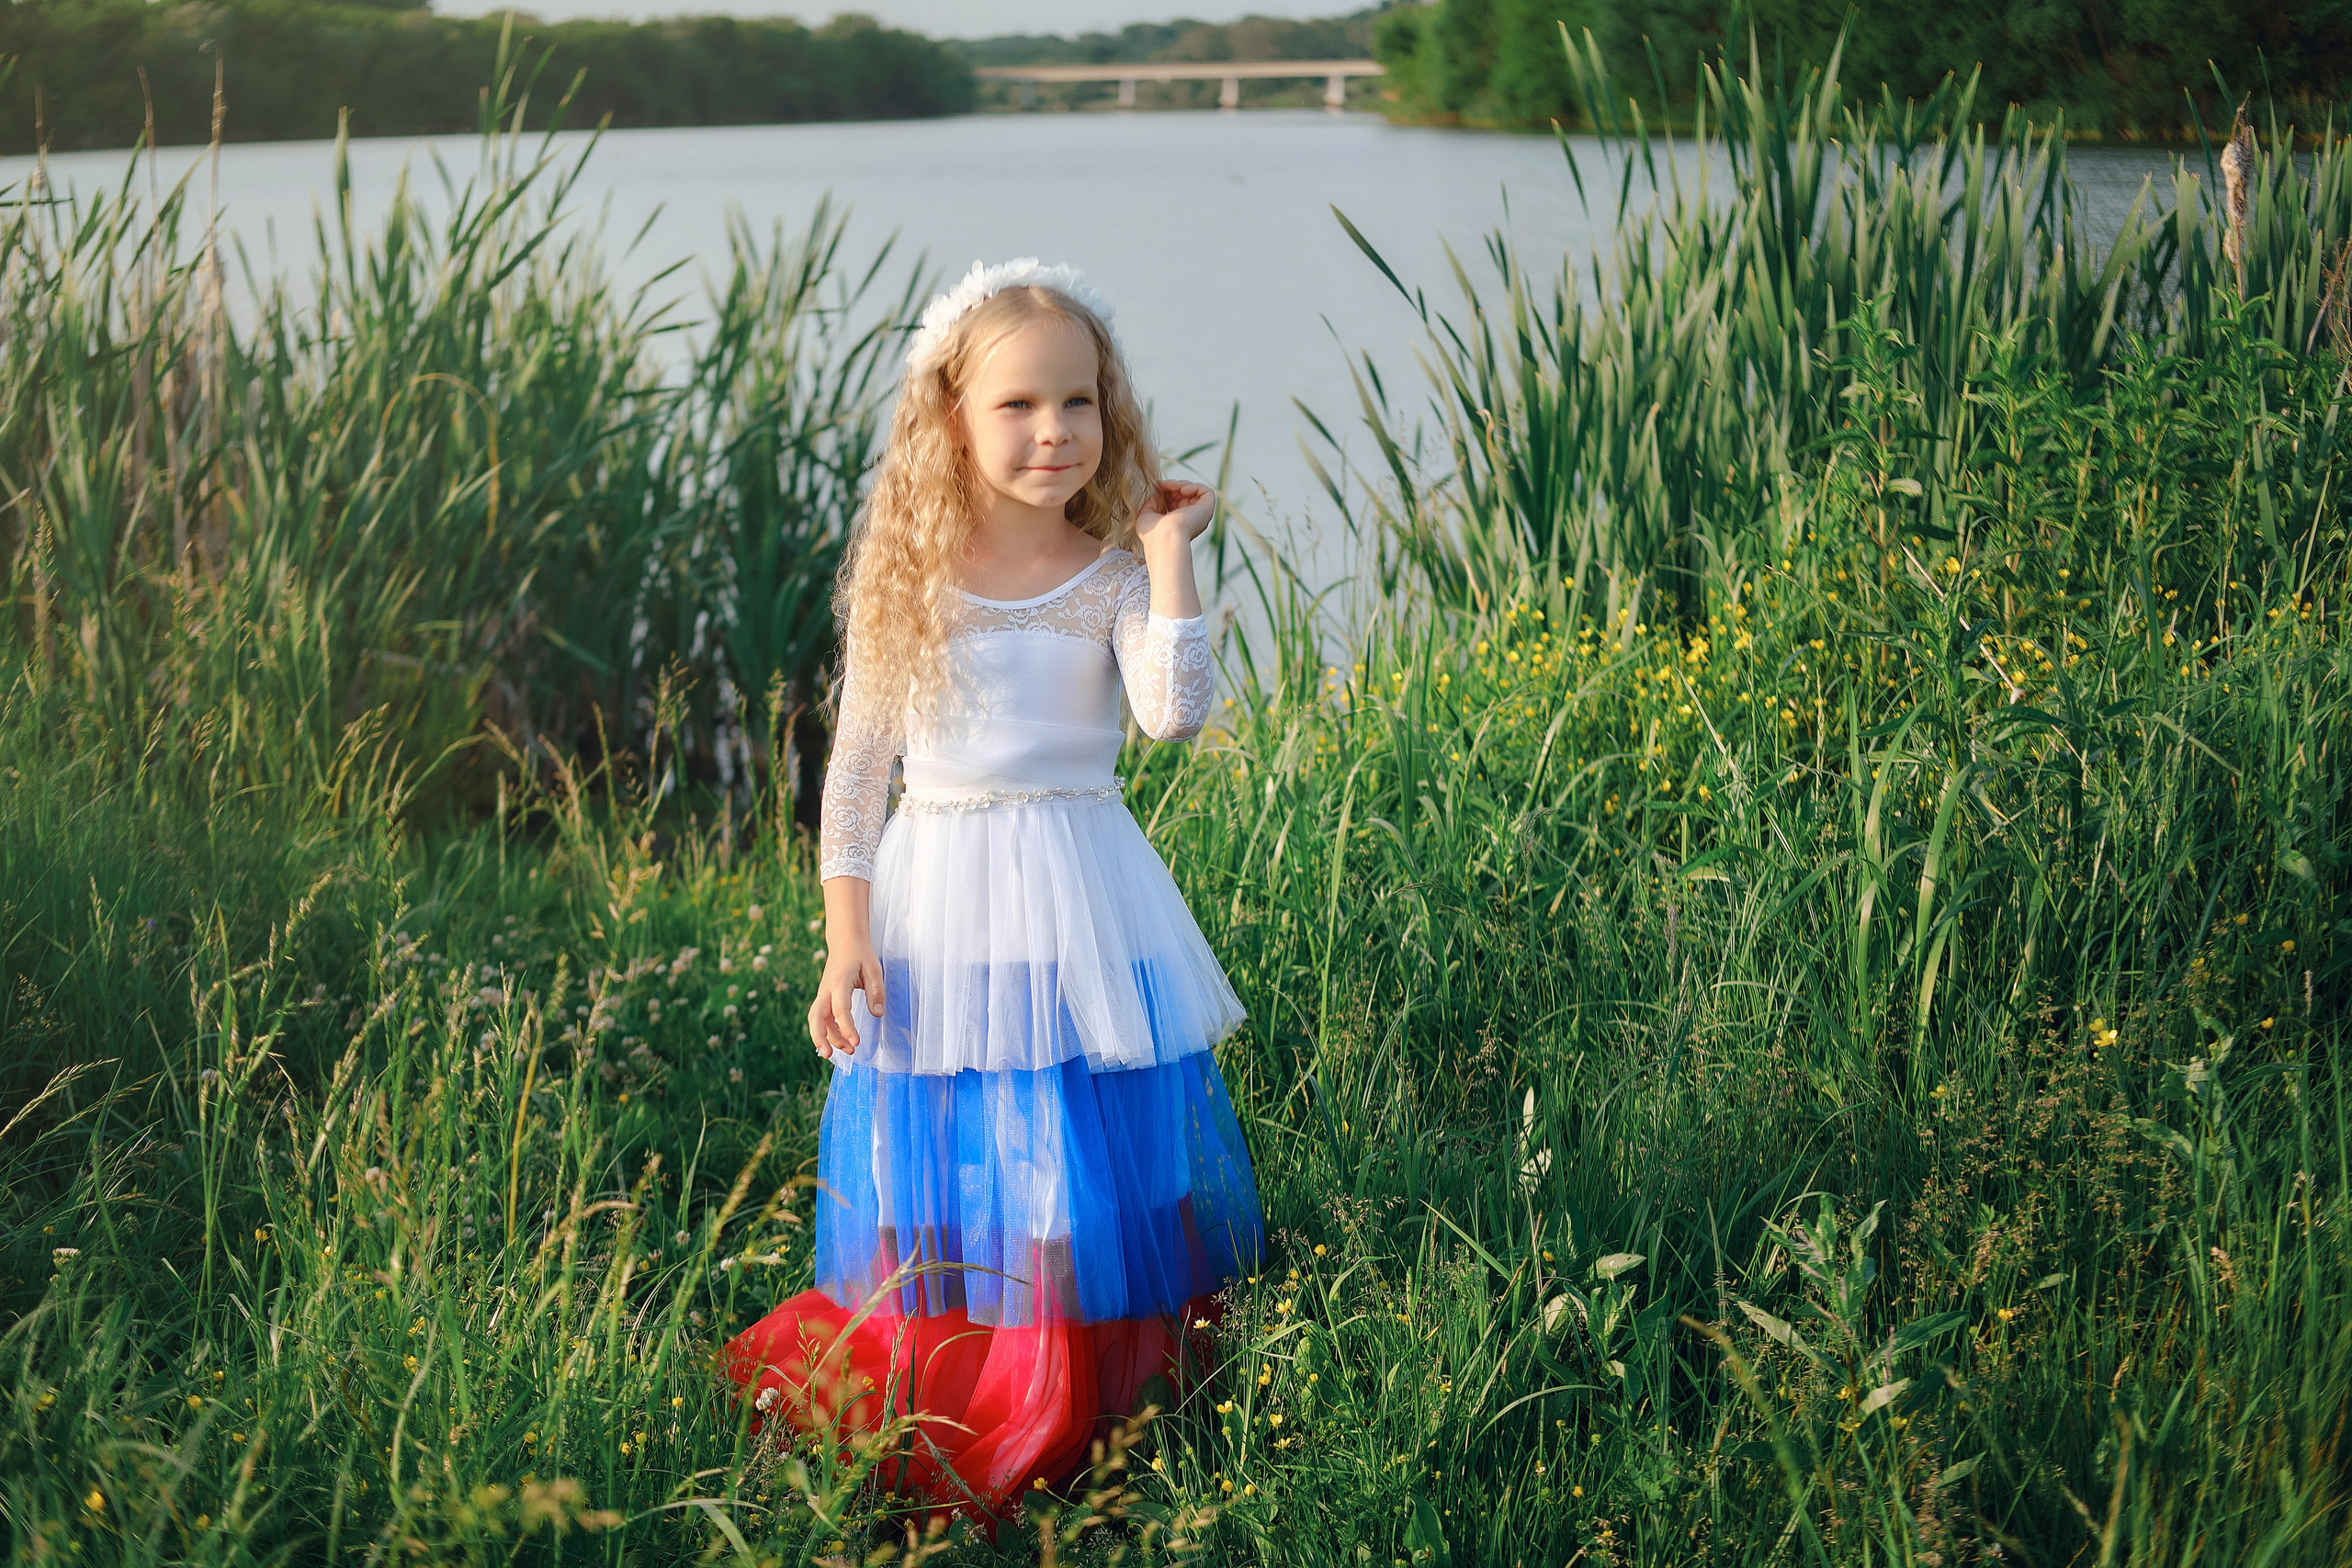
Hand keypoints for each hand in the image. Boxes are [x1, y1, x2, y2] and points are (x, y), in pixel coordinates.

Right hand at [807, 938, 881, 1057]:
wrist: (845, 942)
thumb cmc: (861, 955)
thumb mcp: (874, 969)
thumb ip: (876, 992)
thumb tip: (877, 1014)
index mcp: (839, 982)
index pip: (839, 1009)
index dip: (846, 1027)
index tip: (856, 1042)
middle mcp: (826, 990)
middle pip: (815, 1017)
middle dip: (820, 1038)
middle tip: (831, 1055)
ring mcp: (823, 994)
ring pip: (816, 1020)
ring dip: (826, 1037)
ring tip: (846, 1050)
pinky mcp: (824, 998)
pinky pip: (821, 1017)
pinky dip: (827, 1031)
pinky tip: (840, 1042)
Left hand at [1135, 481, 1215, 550]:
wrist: (1164, 539)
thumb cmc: (1153, 533)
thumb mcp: (1147, 514)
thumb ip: (1153, 501)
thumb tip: (1159, 489)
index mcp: (1179, 525)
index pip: (1176, 503)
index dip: (1167, 492)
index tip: (1157, 487)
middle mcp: (1192, 521)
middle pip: (1184, 497)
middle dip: (1173, 488)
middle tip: (1162, 486)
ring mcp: (1201, 515)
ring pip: (1194, 493)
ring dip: (1181, 485)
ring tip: (1170, 486)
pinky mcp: (1207, 509)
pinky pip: (1205, 491)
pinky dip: (1193, 486)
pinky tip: (1181, 490)